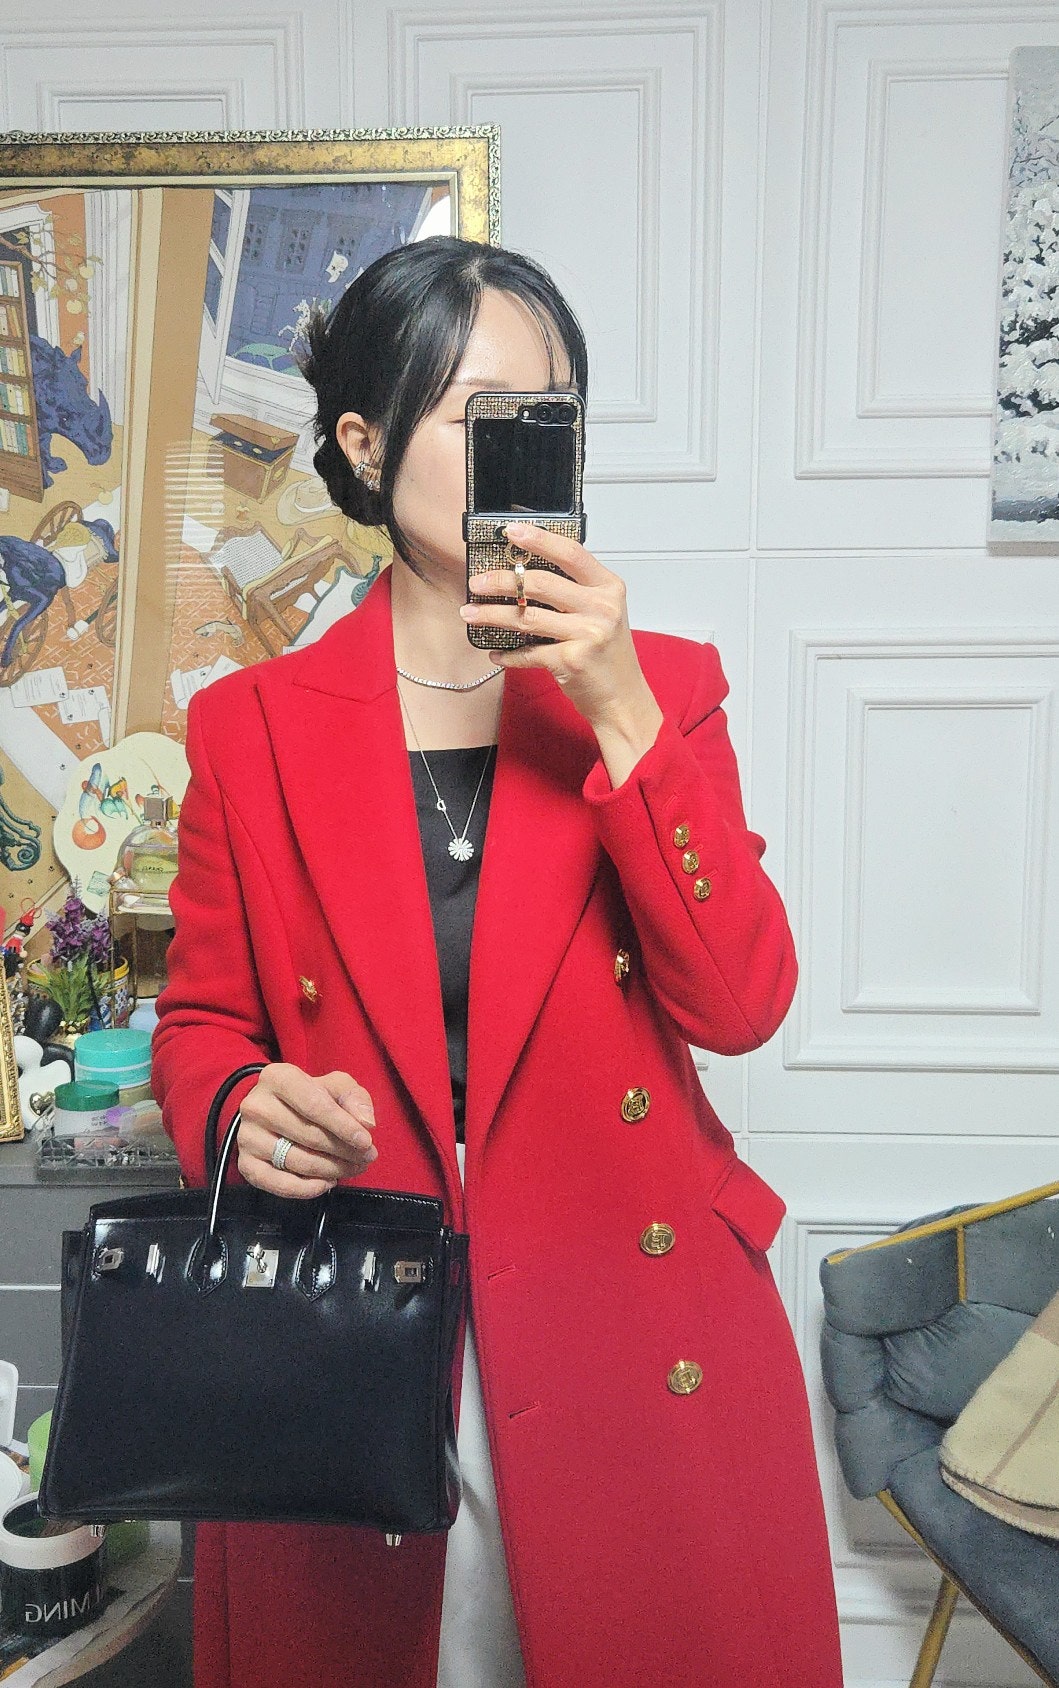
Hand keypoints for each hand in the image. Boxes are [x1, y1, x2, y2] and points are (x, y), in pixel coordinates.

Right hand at [235, 1064, 377, 1197]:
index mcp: (277, 1078)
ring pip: (297, 1160)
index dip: (344, 1126)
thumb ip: (353, 1097)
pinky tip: (326, 1183)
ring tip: (352, 1168)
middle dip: (344, 1151)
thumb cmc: (308, 1096)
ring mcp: (247, 1136)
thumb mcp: (333, 1086)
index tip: (366, 1142)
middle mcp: (256, 1106)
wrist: (272, 1109)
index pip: (315, 1105)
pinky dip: (306, 1189)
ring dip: (331, 1170)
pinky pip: (278, 1183)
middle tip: (366, 1159)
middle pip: (309, 1135)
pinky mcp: (245, 1163)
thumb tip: (366, 1122)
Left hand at [459, 522, 654, 732]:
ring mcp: (588, 634)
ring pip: (526, 616)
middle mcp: (601, 607)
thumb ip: (576, 591)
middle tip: (477, 582)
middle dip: (501, 581)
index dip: (539, 539)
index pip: (571, 553)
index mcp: (609, 588)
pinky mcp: (571, 660)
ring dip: (492, 614)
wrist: (623, 698)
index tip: (511, 531)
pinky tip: (494, 652)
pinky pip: (528, 652)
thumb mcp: (603, 614)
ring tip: (470, 612)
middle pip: (541, 583)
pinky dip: (508, 654)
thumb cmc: (608, 656)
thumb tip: (526, 573)